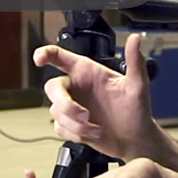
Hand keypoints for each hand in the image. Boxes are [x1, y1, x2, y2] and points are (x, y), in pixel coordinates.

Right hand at [37, 33, 157, 159]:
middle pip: (52, 87)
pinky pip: (60, 127)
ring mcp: (72, 106)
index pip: (60, 57)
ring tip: (97, 129)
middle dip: (66, 104)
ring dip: (76, 124)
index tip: (39, 58)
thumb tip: (136, 38)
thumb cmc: (137, 109)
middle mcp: (76, 86)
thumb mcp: (138, 84)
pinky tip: (92, 133)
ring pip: (56, 111)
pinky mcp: (70, 125)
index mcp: (87, 71)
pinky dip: (75, 133)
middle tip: (85, 116)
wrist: (135, 139)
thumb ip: (135, 60)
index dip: (45, 54)